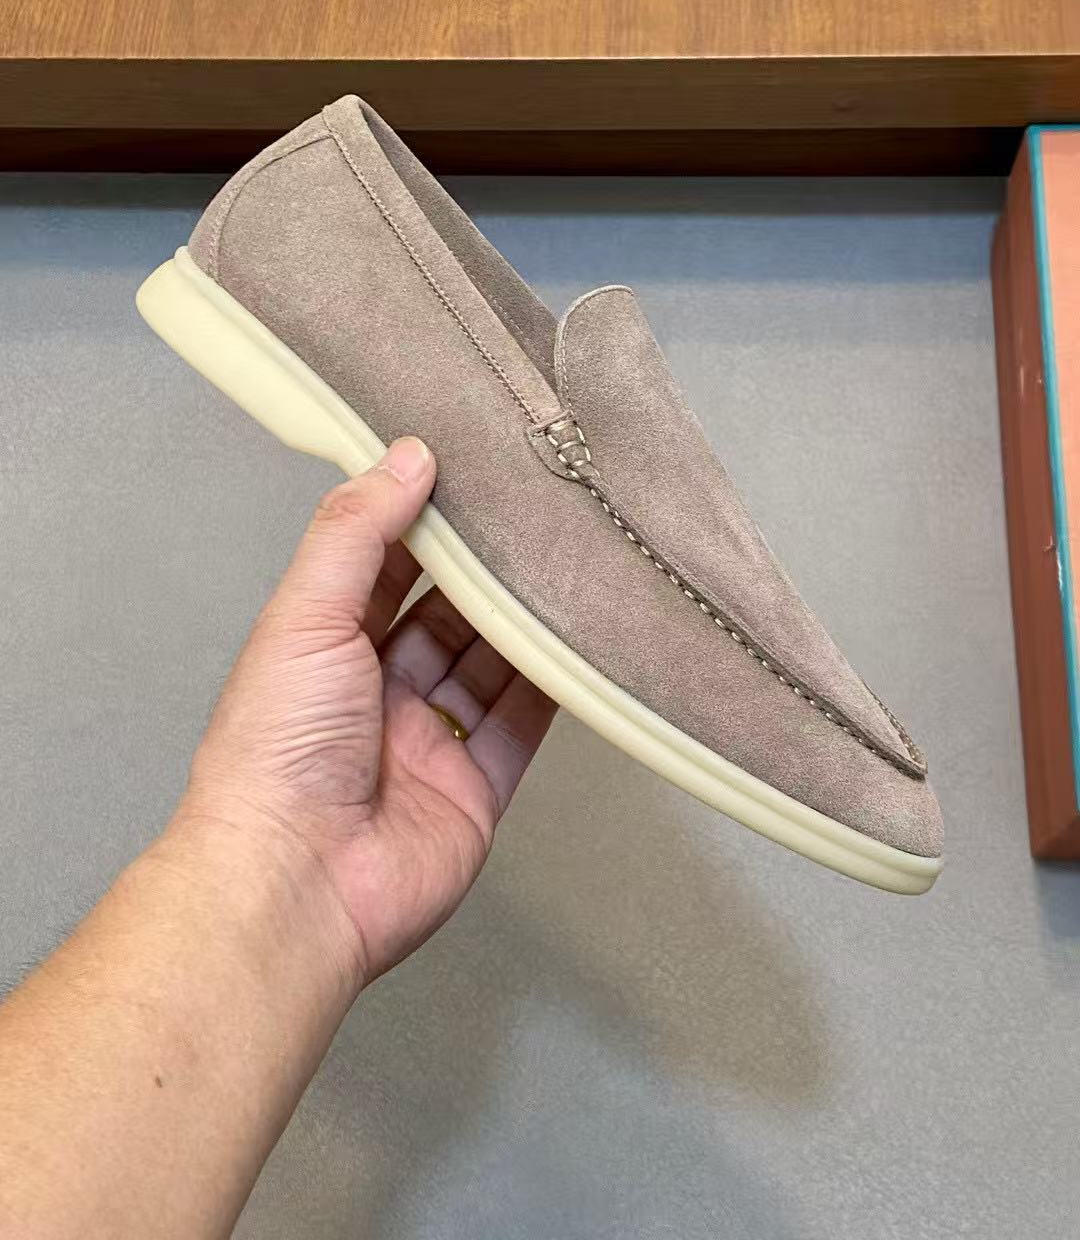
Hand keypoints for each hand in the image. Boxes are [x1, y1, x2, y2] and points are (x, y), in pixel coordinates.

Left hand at [180, 437, 555, 990]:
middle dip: (488, 571)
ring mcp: (429, 743)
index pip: (384, 567)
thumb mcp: (306, 615)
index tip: (474, 470)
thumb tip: (407, 453)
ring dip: (527, 622)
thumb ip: (357, 533)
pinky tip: (586, 642)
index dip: (424, 521)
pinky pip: (524, 725)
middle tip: (542, 515)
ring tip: (576, 563)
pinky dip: (555, 686)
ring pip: (491, 665)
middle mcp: (377, 692)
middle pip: (446, 615)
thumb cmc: (277, 745)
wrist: (296, 882)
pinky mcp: (477, 789)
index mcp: (324, 648)